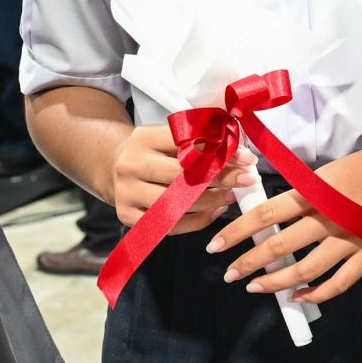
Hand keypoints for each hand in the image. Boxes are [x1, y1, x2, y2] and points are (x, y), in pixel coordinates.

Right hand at [108, 123, 257, 236]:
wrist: (113, 165)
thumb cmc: (152, 150)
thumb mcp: (169, 137)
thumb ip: (200, 142)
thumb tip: (242, 156)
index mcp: (143, 138)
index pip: (186, 145)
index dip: (220, 152)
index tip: (247, 158)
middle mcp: (131, 165)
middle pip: (181, 177)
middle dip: (220, 179)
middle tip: (247, 179)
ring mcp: (127, 193)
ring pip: (175, 204)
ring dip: (210, 202)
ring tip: (231, 196)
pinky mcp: (128, 216)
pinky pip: (169, 226)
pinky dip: (196, 222)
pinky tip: (214, 212)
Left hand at [210, 137, 361, 305]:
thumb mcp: (331, 171)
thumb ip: (304, 194)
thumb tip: (272, 215)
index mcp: (317, 191)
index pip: (266, 213)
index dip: (237, 232)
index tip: (217, 245)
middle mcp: (330, 217)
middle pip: (278, 245)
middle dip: (248, 262)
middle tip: (229, 273)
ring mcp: (351, 240)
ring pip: (304, 270)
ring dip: (275, 282)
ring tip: (255, 286)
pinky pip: (339, 283)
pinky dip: (316, 295)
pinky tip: (298, 297)